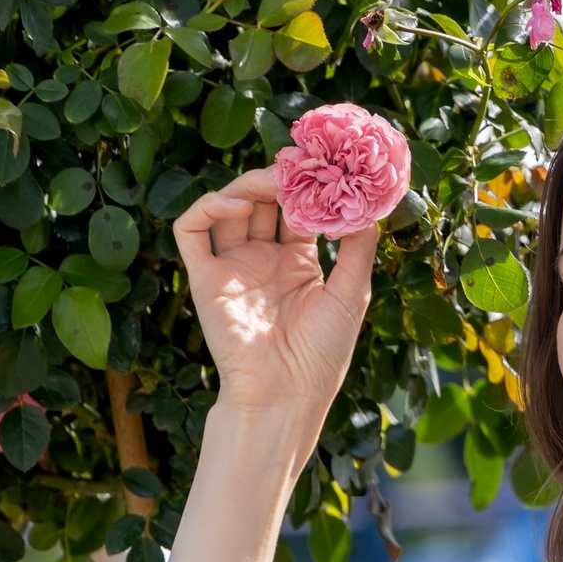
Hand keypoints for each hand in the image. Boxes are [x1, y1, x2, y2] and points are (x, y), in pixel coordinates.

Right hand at [171, 167, 378, 413]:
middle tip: (299, 165)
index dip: (309, 186)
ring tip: (273, 180)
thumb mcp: (350, 295)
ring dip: (249, 184)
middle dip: (280, 178)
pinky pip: (192, 231)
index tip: (326, 165)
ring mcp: (233, 266)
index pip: (298, 210)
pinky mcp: (205, 277)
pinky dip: (208, 207)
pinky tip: (237, 205)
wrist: (285, 397)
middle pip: (264, 201)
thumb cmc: (321, 355)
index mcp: (298, 263)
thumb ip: (358, 249)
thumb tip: (370, 205)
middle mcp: (264, 260)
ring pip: (230, 206)